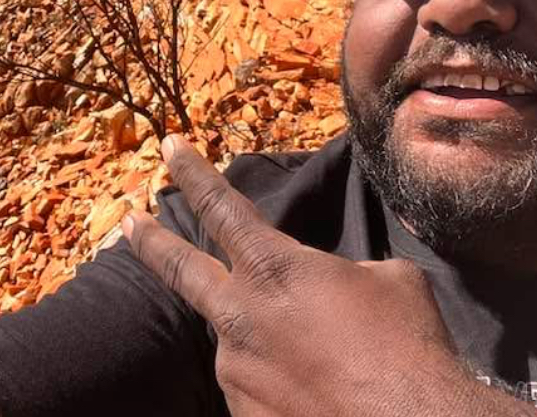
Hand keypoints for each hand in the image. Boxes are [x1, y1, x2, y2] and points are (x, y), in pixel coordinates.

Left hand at [123, 136, 504, 416]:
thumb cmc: (408, 344)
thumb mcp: (385, 279)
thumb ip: (341, 272)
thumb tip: (335, 283)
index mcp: (272, 268)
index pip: (220, 207)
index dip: (192, 174)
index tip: (168, 146)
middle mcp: (239, 316)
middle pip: (180, 269)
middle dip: (150, 241)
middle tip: (128, 222)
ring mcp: (235, 370)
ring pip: (235, 338)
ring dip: (260, 336)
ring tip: (315, 353)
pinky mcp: (242, 415)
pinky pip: (253, 386)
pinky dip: (276, 381)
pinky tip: (315, 391)